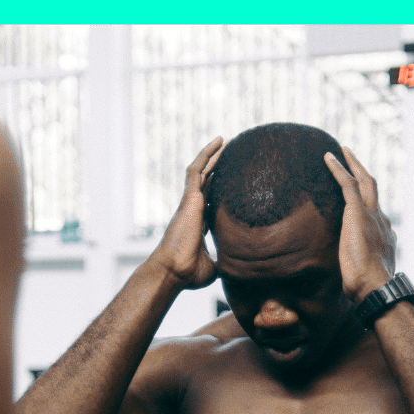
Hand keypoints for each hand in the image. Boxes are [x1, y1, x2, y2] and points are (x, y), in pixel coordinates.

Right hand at [147, 136, 225, 289]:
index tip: (229, 181)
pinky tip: (219, 142)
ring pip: (200, 171)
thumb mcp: (214, 267)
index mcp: (198, 223)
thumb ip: (224, 261)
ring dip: (212, 155)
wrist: (174, 271)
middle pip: (205, 182)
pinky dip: (207, 154)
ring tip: (225, 141)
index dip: (218, 189)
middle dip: (216, 167)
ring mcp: (189, 202)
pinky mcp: (188, 198)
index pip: (209, 201)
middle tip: (229, 152)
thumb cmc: (189, 273)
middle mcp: (192, 210)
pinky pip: (196, 169)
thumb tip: (239, 268)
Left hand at [322, 147, 397, 300]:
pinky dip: (338, 169)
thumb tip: (351, 274)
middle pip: (373, 188)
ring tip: (341, 151)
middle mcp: (381, 220)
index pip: (374, 211)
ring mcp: (372, 215)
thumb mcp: (365, 274)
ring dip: (352, 164)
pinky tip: (328, 158)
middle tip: (352, 158)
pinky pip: (348, 184)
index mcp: (384, 234)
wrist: (375, 288)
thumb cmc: (367, 288)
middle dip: (363, 171)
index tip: (358, 195)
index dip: (365, 201)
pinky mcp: (358, 214)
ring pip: (363, 181)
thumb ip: (361, 266)